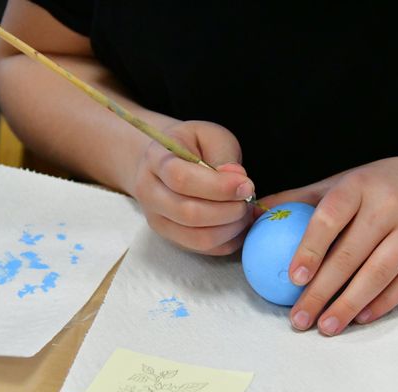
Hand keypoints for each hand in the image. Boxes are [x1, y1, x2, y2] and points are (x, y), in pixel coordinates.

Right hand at [132, 120, 254, 254]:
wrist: (167, 162)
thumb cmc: (192, 146)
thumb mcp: (210, 135)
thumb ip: (224, 155)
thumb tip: (237, 180)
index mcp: (156, 160)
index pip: (181, 179)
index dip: (218, 186)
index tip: (245, 184)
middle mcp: (150, 194)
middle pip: (188, 213)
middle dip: (229, 210)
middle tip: (248, 198)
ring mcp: (159, 220)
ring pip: (198, 238)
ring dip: (231, 228)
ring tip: (245, 210)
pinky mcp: (173, 239)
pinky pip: (205, 250)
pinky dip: (230, 240)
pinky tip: (239, 223)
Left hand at [259, 154, 397, 334]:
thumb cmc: (376, 186)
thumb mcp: (340, 182)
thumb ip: (299, 199)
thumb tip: (254, 215)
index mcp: (359, 185)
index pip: (331, 217)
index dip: (311, 247)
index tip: (293, 278)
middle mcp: (389, 205)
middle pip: (352, 253)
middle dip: (323, 291)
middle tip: (299, 318)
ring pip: (380, 273)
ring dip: (350, 305)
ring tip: (325, 327)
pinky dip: (382, 303)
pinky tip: (359, 318)